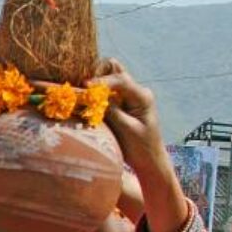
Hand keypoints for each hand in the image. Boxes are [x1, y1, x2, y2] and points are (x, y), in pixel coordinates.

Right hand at [91, 59, 166, 175]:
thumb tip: (94, 95)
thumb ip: (112, 111)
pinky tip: (86, 97)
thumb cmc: (141, 147)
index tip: (84, 86)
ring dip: (96, 83)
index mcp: (142, 96)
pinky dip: (96, 92)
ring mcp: (129, 97)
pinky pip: (107, 92)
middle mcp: (137, 92)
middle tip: (82, 86)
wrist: (150, 161)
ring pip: (111, 79)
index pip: (120, 80)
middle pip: (115, 71)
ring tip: (82, 91)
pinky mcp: (122, 105)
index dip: (102, 81)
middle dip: (98, 75)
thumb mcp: (126, 129)